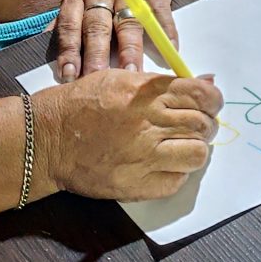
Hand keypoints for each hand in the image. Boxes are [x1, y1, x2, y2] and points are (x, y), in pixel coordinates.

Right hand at [37, 69, 222, 201]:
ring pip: (197, 153)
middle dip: (205, 124)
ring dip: (194, 149)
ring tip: (181, 147)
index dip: (213, 100)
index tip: (211, 104)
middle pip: (203, 124)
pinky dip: (176, 172)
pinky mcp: (137, 183)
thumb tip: (207, 82)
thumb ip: (164, 83)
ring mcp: (144, 155)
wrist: (47, 139)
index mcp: (146, 92)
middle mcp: (149, 122)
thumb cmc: (80, 104)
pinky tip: (163, 164)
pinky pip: (177, 180)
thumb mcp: (120, 79)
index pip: (201, 95)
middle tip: (194, 127)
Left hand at [55, 0, 179, 78]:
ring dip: (130, 50)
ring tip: (130, 73)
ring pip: (129, 23)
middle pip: (98, 27)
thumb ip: (67, 14)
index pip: (70, 24)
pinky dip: (167, 33)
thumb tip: (45, 42)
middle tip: (96, 79)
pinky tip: (169, 52)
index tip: (69, 75)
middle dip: (96, 56)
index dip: (69, 50)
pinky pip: (161, 13)